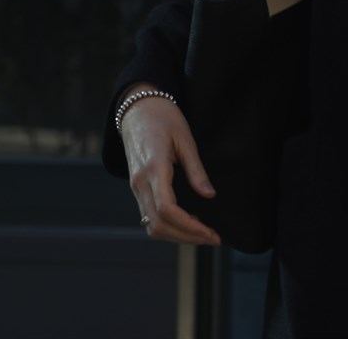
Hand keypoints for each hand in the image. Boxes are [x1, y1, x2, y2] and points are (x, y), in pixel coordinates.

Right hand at [119, 83, 221, 246]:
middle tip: (212, 238)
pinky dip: (167, 227)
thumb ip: (196, 169)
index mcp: (153, 167)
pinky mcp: (136, 187)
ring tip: (200, 233)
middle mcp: (139, 181)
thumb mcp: (185, 139)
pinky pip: (148, 217)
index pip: (168, 210)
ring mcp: (135, 186)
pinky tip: (186, 223)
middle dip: (187, 237)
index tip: (211, 232)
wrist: (136, 108)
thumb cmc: (162, 118)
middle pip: (158, 225)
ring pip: (151, 225)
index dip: (190, 227)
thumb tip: (209, 195)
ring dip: (176, 236)